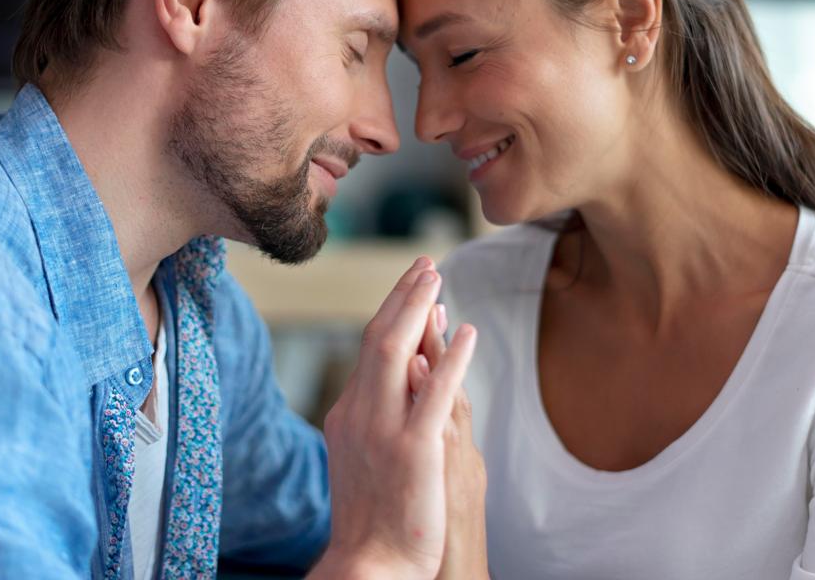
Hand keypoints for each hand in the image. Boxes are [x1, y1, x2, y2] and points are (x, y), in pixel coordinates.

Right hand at [309, 258, 477, 579]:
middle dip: (403, 296)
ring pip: (398, 352)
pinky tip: (465, 333)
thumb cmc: (374, 517)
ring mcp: (384, 429)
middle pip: (380, 338)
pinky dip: (450, 357)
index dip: (395, 313)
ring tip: (437, 277)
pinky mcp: (414, 449)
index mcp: (349, 414)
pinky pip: (434, 392)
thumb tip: (397, 383)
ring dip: (418, 309)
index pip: (371, 350)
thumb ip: (378, 416)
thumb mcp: (365, 456)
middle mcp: (360, 413)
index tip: (414, 289)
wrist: (370, 564)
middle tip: (425, 264)